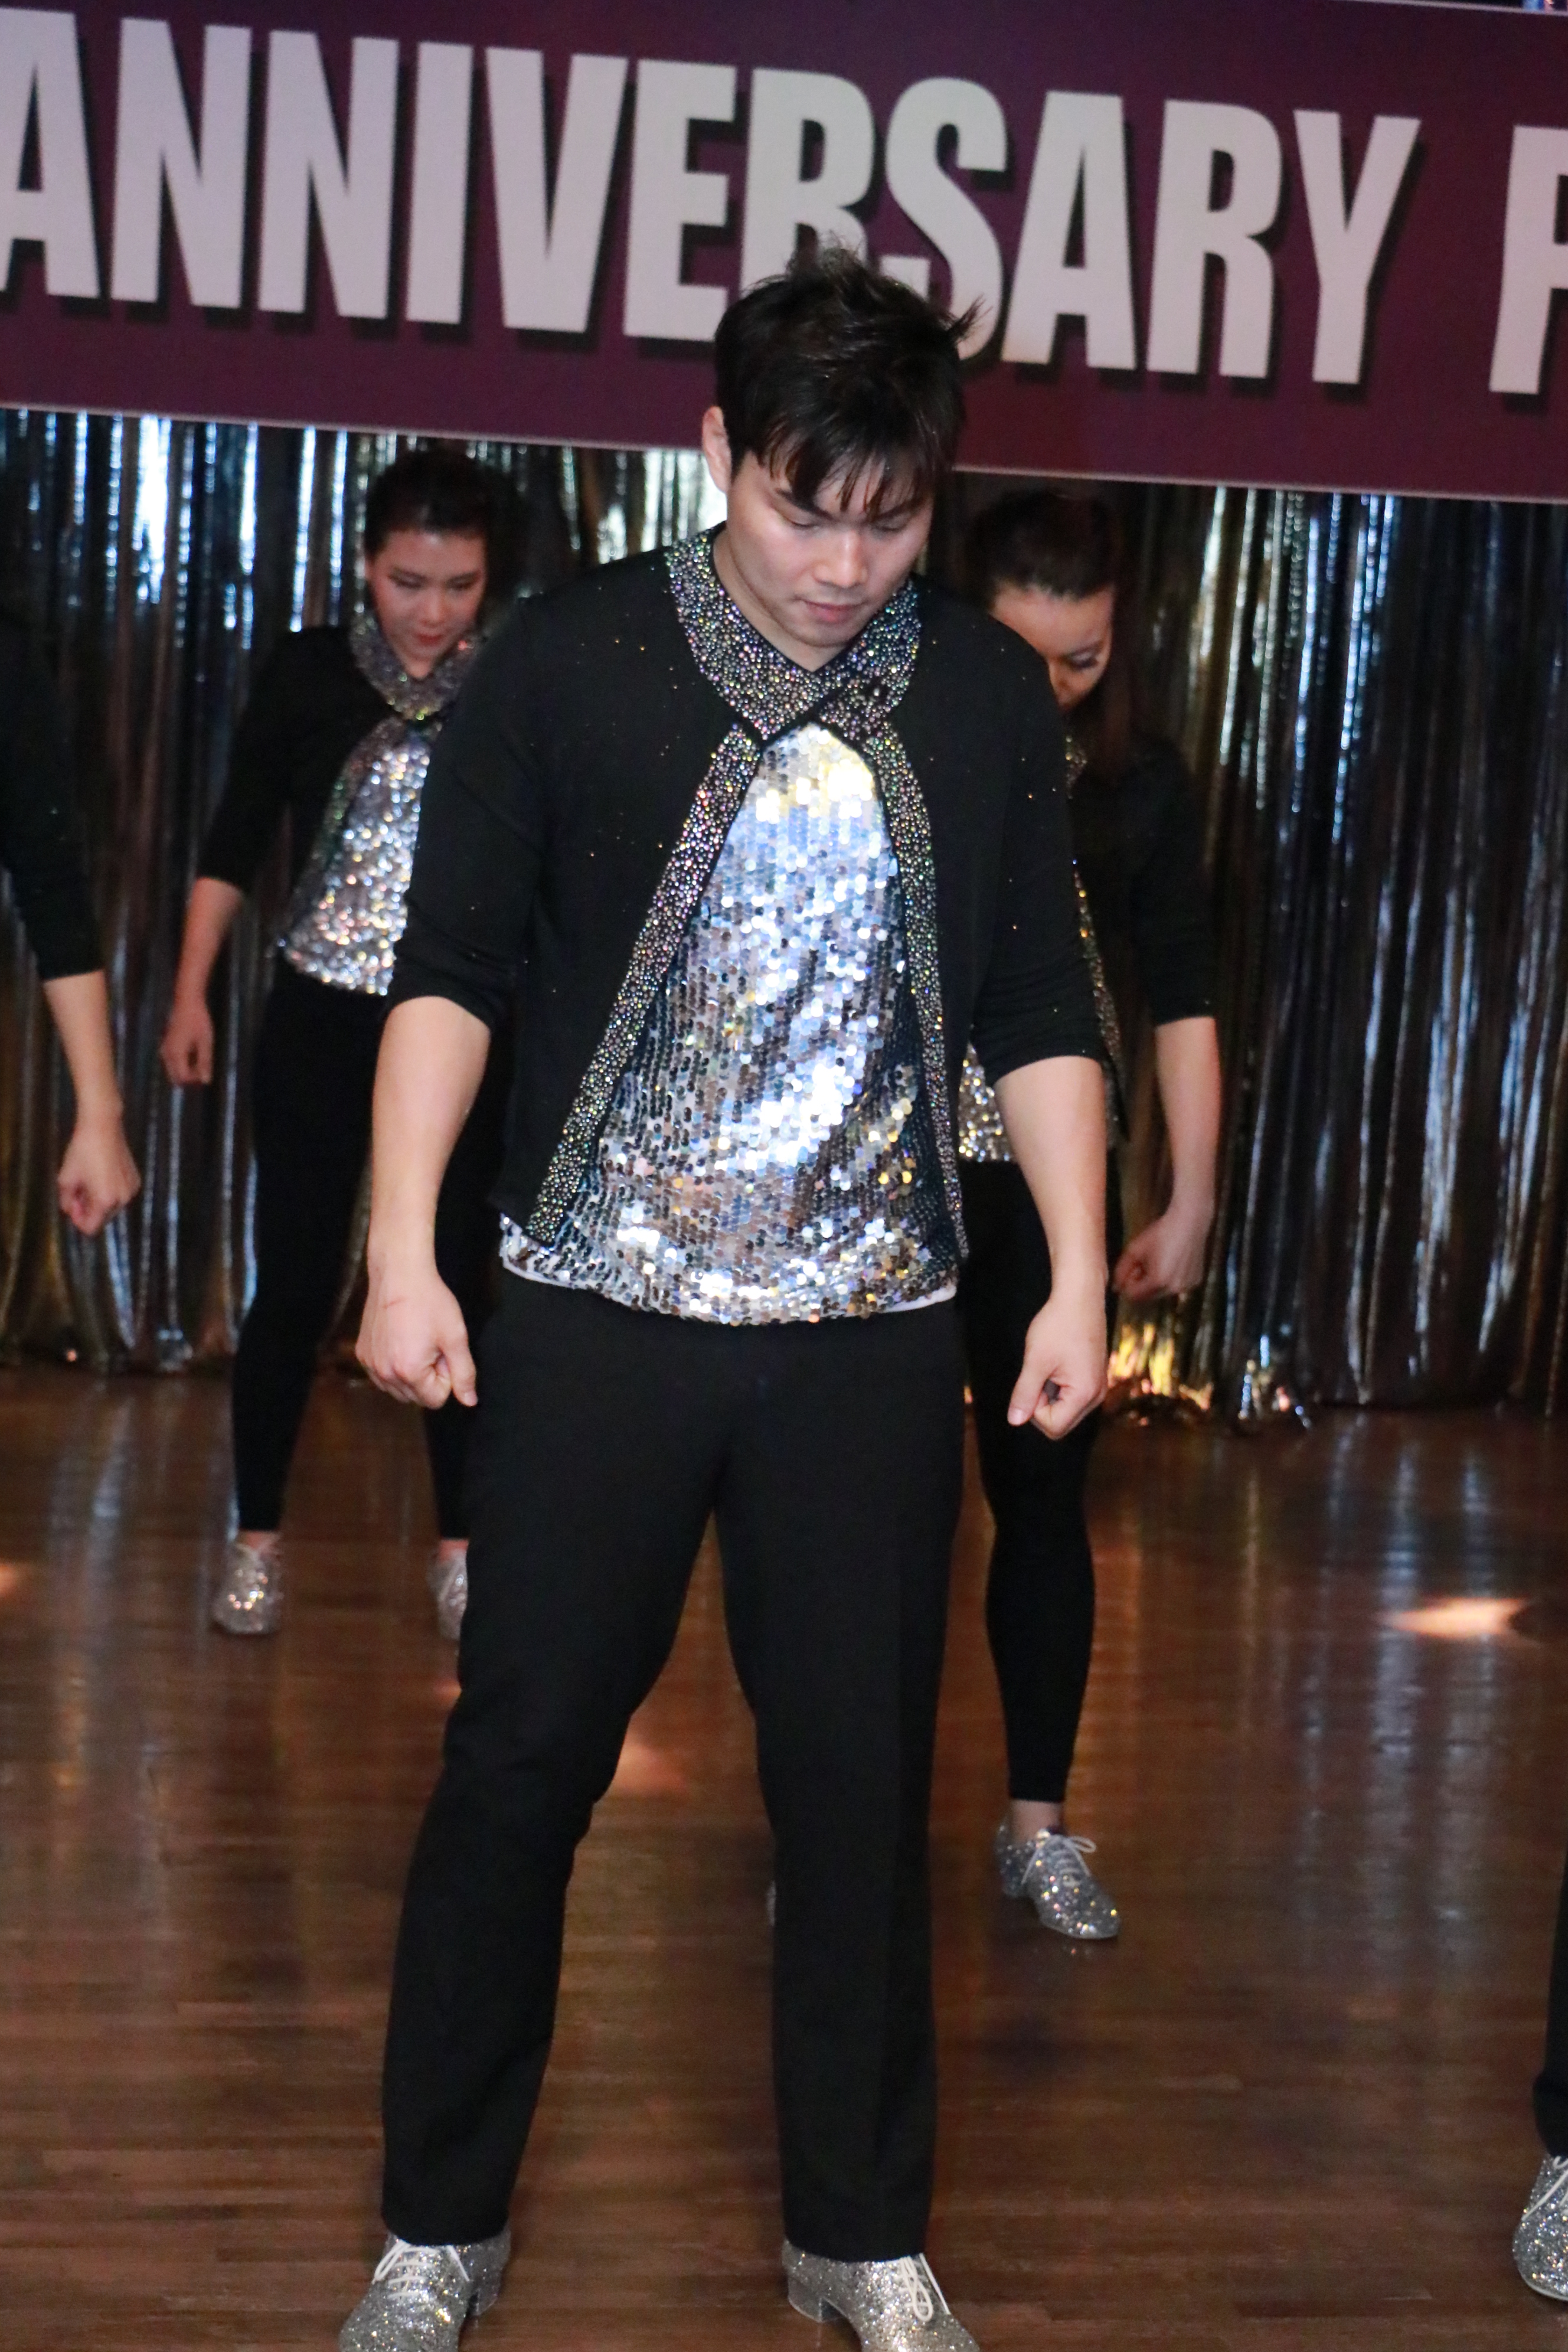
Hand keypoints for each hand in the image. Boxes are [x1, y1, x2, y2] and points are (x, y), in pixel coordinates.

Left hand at [56, 1111, 140, 1234]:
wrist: (102, 1127)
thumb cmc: (83, 1151)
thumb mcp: (66, 1178)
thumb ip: (66, 1201)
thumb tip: (71, 1209)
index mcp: (105, 1200)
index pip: (91, 1227)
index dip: (78, 1220)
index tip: (72, 1206)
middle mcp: (122, 1199)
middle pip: (102, 1218)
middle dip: (88, 1210)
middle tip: (77, 1193)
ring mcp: (131, 1189)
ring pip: (111, 1207)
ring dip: (99, 1201)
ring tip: (89, 1183)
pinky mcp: (135, 1180)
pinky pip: (120, 1195)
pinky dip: (110, 1191)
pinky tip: (101, 1176)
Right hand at [161, 992, 214, 1085]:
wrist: (186, 1001)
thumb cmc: (198, 1020)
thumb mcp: (205, 1042)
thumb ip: (205, 1062)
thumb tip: (206, 1081)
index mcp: (176, 1053)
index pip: (182, 1077)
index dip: (195, 1079)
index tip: (207, 1070)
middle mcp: (166, 1053)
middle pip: (175, 1076)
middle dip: (189, 1077)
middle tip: (204, 1067)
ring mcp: (165, 1049)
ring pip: (173, 1069)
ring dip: (186, 1070)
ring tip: (201, 1058)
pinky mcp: (166, 1044)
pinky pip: (173, 1061)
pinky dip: (183, 1063)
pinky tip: (194, 1052)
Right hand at [357, 1249, 476, 1410]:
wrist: (399, 1274)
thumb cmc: (429, 1301)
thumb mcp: (456, 1337)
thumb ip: (464, 1373)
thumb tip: (469, 1401)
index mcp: (409, 1372)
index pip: (436, 1400)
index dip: (446, 1377)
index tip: (443, 1351)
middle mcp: (384, 1374)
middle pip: (416, 1397)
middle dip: (429, 1377)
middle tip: (431, 1345)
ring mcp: (370, 1364)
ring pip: (398, 1389)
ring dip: (411, 1374)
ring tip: (417, 1341)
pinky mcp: (362, 1354)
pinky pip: (382, 1375)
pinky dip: (394, 1366)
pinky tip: (401, 1340)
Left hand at [1007, 1279, 1107, 1439]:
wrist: (1080, 1297)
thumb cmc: (1058, 1325)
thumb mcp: (1035, 1361)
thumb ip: (1024, 1394)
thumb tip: (1014, 1421)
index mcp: (1085, 1394)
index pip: (1053, 1427)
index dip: (1034, 1410)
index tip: (1033, 1381)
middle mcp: (1096, 1395)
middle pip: (1061, 1423)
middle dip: (1042, 1405)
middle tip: (1038, 1374)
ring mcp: (1097, 1387)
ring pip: (1065, 1410)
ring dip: (1049, 1395)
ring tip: (1049, 1366)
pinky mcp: (1094, 1378)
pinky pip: (1072, 1396)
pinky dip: (1058, 1386)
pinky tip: (1056, 1363)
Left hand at [1114, 1199, 1213, 1300]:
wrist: (1189, 1222)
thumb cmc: (1161, 1234)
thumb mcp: (1135, 1249)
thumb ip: (1122, 1270)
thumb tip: (1115, 1287)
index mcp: (1158, 1281)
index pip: (1134, 1296)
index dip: (1129, 1283)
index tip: (1133, 1269)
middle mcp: (1174, 1288)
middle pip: (1149, 1295)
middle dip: (1143, 1283)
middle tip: (1145, 1263)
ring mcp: (1187, 1286)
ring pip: (1163, 1291)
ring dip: (1157, 1281)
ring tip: (1160, 1260)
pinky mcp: (1196, 1281)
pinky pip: (1177, 1285)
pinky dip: (1172, 1278)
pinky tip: (1174, 1261)